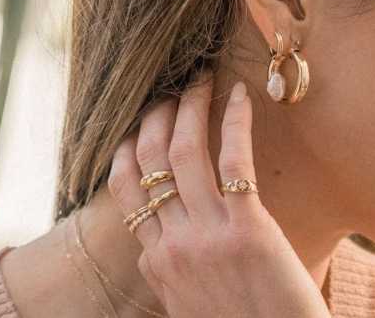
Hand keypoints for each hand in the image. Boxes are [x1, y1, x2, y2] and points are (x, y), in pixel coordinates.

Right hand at [107, 69, 330, 317]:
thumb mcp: (185, 304)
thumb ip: (167, 273)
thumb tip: (153, 252)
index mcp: (155, 262)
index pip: (125, 192)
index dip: (128, 149)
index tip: (138, 124)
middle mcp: (172, 243)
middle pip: (149, 163)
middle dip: (155, 118)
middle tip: (167, 91)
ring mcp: (208, 234)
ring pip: (184, 153)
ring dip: (189, 109)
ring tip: (199, 80)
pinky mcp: (249, 227)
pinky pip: (235, 160)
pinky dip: (235, 122)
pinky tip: (240, 96)